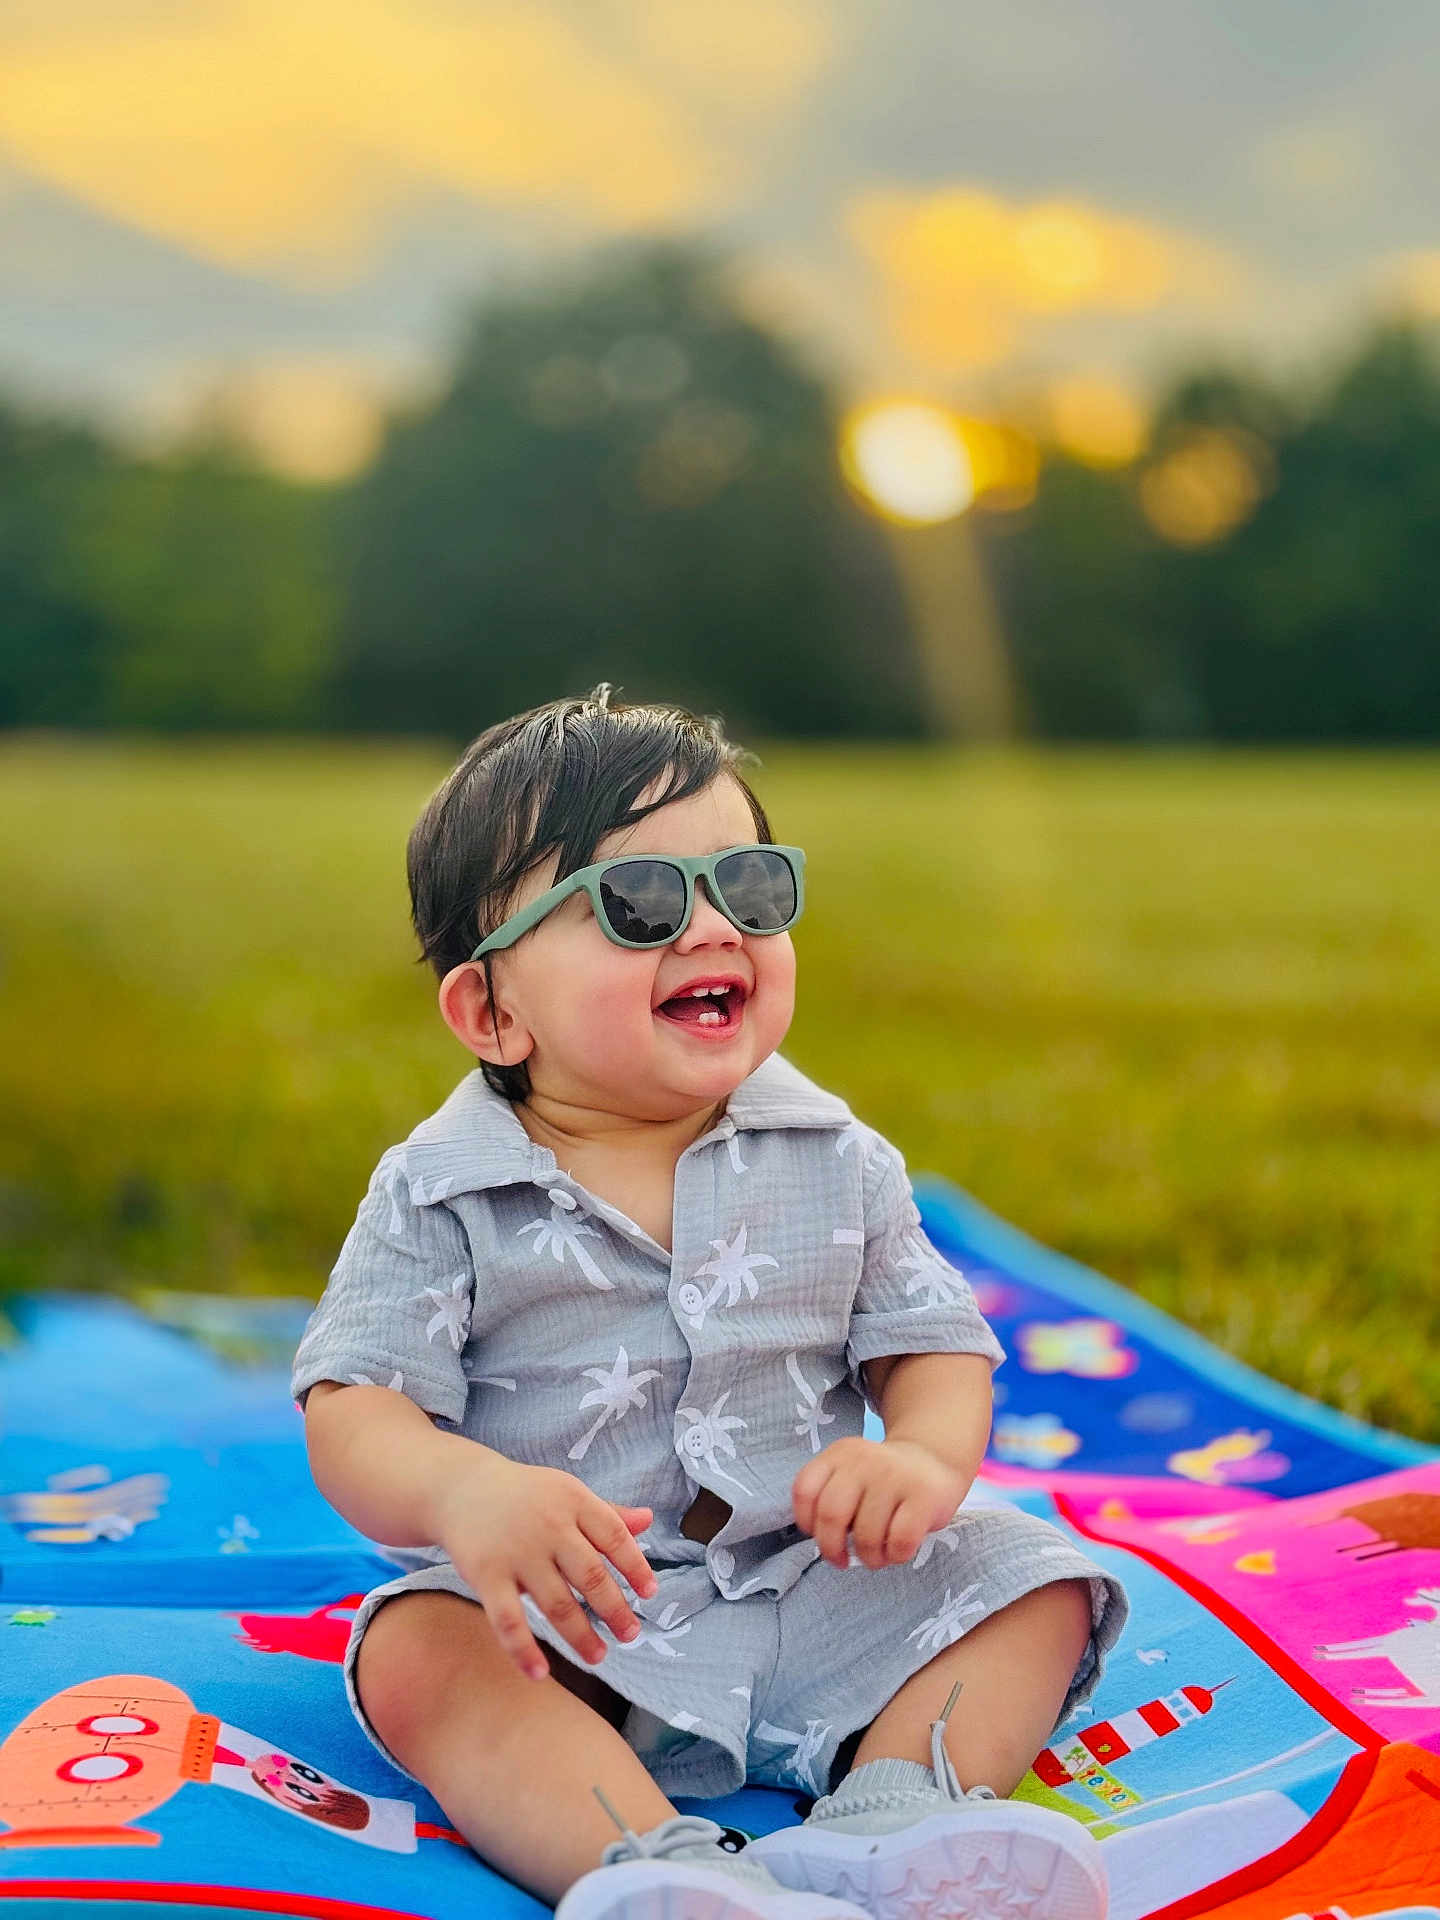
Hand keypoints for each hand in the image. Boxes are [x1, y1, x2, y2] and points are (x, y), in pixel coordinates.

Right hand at [433, 1456, 657, 1680]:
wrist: (461, 1488)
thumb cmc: (526, 1495)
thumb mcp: (567, 1493)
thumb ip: (607, 1512)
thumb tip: (649, 1520)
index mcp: (573, 1500)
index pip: (614, 1536)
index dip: (636, 1567)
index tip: (650, 1594)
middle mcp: (549, 1525)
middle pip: (591, 1574)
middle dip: (615, 1610)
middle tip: (630, 1634)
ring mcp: (517, 1552)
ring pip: (556, 1603)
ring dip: (581, 1635)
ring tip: (598, 1657)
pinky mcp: (486, 1575)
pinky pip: (508, 1620)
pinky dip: (524, 1650)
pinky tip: (540, 1672)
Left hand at [792, 1436, 968, 1569]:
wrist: (933, 1461)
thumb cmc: (884, 1482)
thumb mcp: (851, 1475)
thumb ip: (831, 1498)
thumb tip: (824, 1543)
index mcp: (840, 1453)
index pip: (805, 1489)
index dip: (806, 1522)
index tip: (818, 1535)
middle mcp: (864, 1459)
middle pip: (831, 1515)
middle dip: (832, 1549)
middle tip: (841, 1560)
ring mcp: (895, 1475)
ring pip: (866, 1535)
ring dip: (869, 1557)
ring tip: (876, 1555)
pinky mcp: (924, 1495)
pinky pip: (900, 1541)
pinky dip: (895, 1556)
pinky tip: (898, 1551)